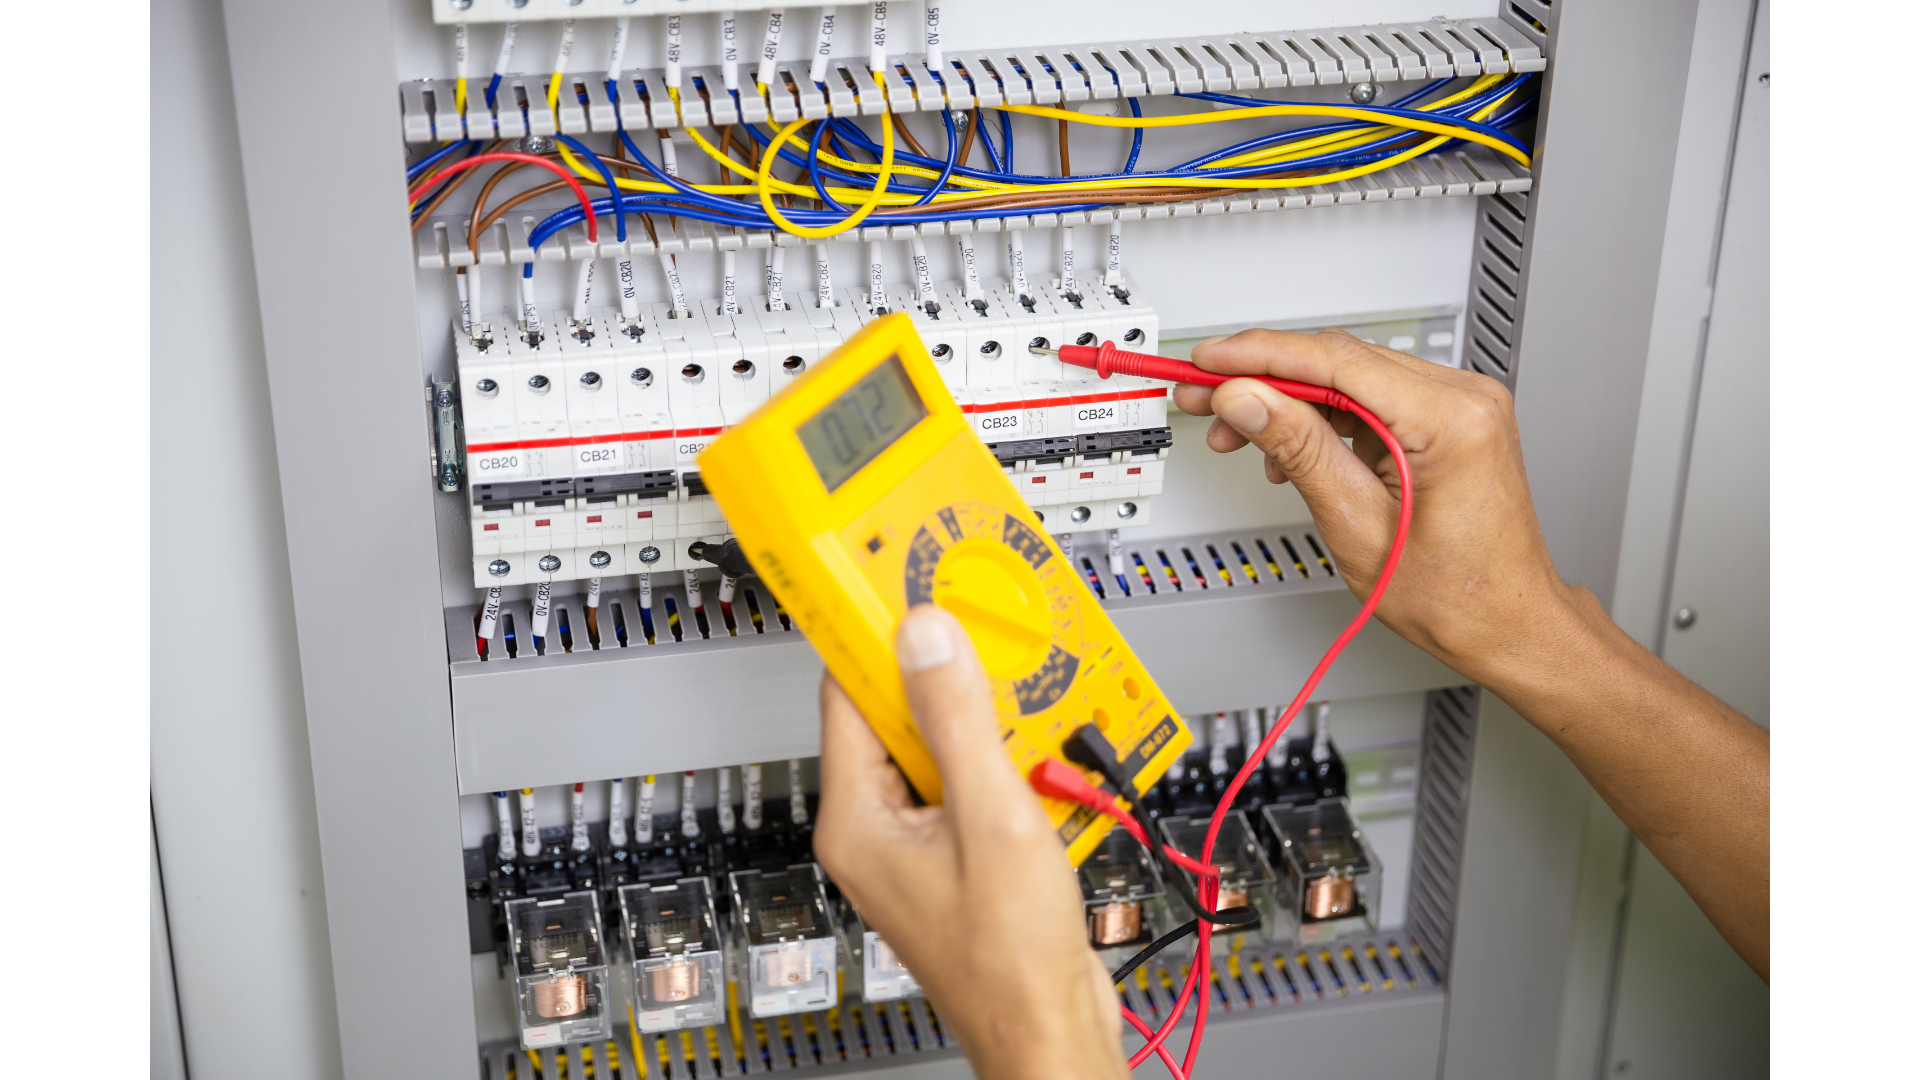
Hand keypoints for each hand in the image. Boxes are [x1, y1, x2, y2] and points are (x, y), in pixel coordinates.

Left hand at [813, 605, 1127, 1079]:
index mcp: (856, 817)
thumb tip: (926, 637)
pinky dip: (1014, 764)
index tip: (907, 585)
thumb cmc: (1007, 958)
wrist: (1052, 1029)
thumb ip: (958, 719)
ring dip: (995, 724)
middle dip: (953, 679)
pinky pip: (977, 783)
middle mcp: (876, 828)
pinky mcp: (959, 854)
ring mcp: (918, 842)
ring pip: (946, 746)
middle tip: (990, 639)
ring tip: (1034, 710)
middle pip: (902, 714)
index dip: (881, 636)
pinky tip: (1050, 763)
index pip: (848, 692)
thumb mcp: (991, 817)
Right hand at [1174, 329, 1588, 686]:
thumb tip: (1248, 398)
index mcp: (1452, 420)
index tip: (1210, 361)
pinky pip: (1371, 400)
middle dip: (1264, 378)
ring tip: (1238, 431)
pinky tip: (1287, 447)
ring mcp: (1461, 406)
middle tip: (1205, 395)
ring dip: (1288, 400)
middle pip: (1340, 361)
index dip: (1261, 356)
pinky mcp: (1448, 420)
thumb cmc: (1458, 596)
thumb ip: (1299, 450)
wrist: (1506, 623)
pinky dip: (1323, 418)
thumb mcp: (1357, 526)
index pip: (1336, 360)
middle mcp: (1465, 399)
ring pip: (1350, 378)